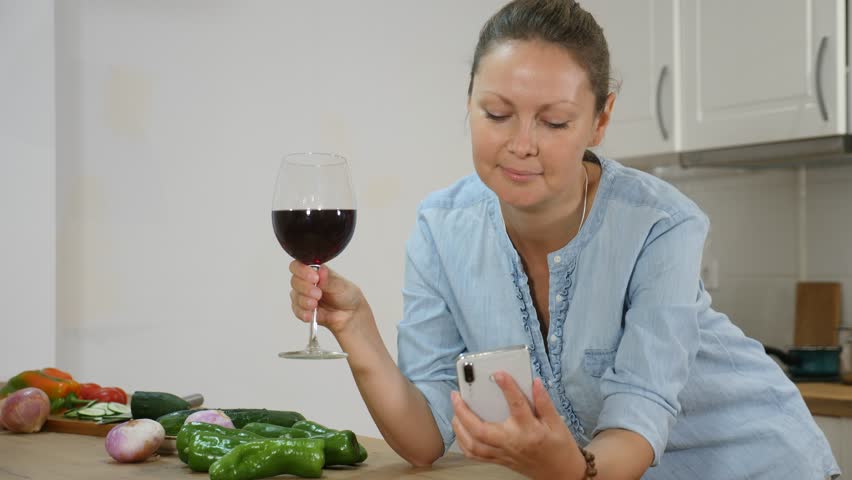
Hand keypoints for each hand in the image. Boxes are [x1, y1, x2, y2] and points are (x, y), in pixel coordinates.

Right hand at [289, 261, 364, 336]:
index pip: (298, 266)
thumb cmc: (346, 294)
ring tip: (315, 304)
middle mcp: (306, 282)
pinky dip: (303, 313)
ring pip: (295, 297)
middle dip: (305, 288)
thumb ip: (328, 280)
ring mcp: (303, 296)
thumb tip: (321, 271)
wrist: (350, 313)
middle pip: (295, 281)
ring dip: (304, 301)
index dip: (302, 271)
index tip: (314, 278)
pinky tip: (310, 314)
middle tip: (318, 294)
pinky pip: (297, 311)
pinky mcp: (303, 309)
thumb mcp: (340, 285)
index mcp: (314, 270)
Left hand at [451, 373, 585, 479]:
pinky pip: (475, 455)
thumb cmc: (560, 447)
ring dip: (460, 428)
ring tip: (455, 411)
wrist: (561, 474)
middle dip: (464, 413)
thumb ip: (544, 402)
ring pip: (473, 445)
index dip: (508, 388)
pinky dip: (464, 443)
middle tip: (456, 395)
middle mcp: (512, 442)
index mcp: (530, 430)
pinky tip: (460, 430)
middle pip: (481, 430)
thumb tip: (535, 382)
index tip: (498, 373)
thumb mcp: (557, 423)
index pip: (517, 406)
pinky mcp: (499, 460)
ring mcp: (503, 453)